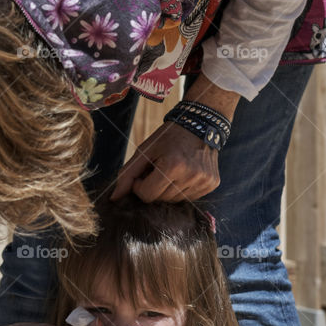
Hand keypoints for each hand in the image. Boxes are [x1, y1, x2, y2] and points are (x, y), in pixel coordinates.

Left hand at [111, 72, 239, 201]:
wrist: (200, 124)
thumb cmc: (168, 137)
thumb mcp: (145, 150)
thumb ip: (127, 174)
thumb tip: (114, 198)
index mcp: (173, 166)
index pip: (146, 195)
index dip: (140, 185)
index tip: (144, 171)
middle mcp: (191, 176)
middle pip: (160, 199)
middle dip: (154, 187)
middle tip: (159, 168)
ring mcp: (204, 182)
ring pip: (174, 201)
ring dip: (168, 189)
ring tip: (172, 169)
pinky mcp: (212, 185)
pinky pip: (189, 198)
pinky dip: (182, 189)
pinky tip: (185, 173)